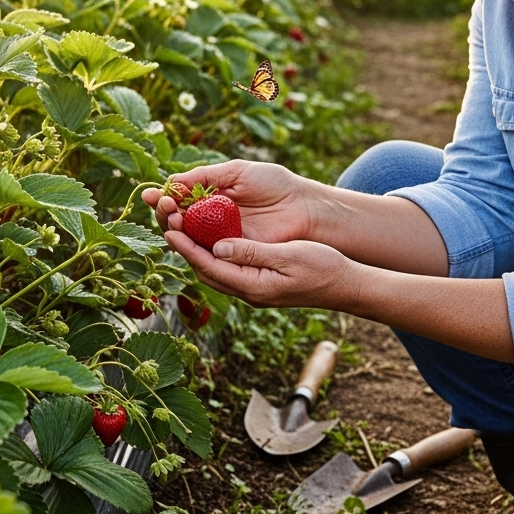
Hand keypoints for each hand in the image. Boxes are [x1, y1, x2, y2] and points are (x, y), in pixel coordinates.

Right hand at [142, 159, 318, 242]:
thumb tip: (171, 182)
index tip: (150, 195)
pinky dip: (192, 246)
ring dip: (174, 229)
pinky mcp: (232, 254)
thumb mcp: (236, 172)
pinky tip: (184, 235)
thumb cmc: (274, 184)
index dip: (162, 199)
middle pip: (177, 222)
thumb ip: (204, 177)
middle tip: (165, 205)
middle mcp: (211, 220)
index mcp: (210, 197)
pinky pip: (206, 253)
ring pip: (187, 239)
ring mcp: (220, 238)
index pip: (178, 200)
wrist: (305, 207)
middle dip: (165, 214)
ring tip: (173, 217)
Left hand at [163, 230, 353, 308]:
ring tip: (180, 225)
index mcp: (253, 286)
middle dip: (184, 247)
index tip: (169, 229)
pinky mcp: (258, 282)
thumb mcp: (288, 256)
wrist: (346, 286)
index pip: (210, 266)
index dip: (187, 247)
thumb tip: (217, 247)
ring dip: (195, 249)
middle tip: (167, 221)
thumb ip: (252, 252)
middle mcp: (248, 291)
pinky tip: (207, 234)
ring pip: (213, 270)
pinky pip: (226, 267)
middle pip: (204, 270)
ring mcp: (252, 289)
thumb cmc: (323, 267)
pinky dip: (211, 251)